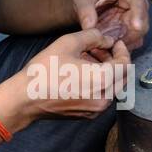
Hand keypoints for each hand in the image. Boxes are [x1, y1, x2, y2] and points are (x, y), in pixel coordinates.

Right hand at [0, 29, 131, 127]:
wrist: (25, 99)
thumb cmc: (45, 70)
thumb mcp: (69, 43)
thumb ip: (93, 36)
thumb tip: (107, 40)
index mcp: (103, 80)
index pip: (126, 64)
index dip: (123, 50)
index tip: (115, 42)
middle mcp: (104, 98)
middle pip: (122, 77)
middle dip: (115, 61)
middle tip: (101, 49)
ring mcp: (97, 110)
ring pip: (113, 87)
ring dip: (107, 72)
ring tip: (88, 60)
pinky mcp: (88, 115)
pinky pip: (102, 96)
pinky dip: (99, 84)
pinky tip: (83, 74)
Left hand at [70, 0, 149, 54]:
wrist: (84, 3)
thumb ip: (85, 10)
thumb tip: (90, 26)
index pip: (139, 1)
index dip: (139, 14)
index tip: (136, 26)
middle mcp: (136, 3)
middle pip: (143, 22)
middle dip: (129, 35)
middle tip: (112, 43)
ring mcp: (135, 18)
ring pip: (138, 36)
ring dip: (123, 43)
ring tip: (106, 46)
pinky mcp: (130, 31)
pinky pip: (131, 43)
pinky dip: (120, 47)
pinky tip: (108, 48)